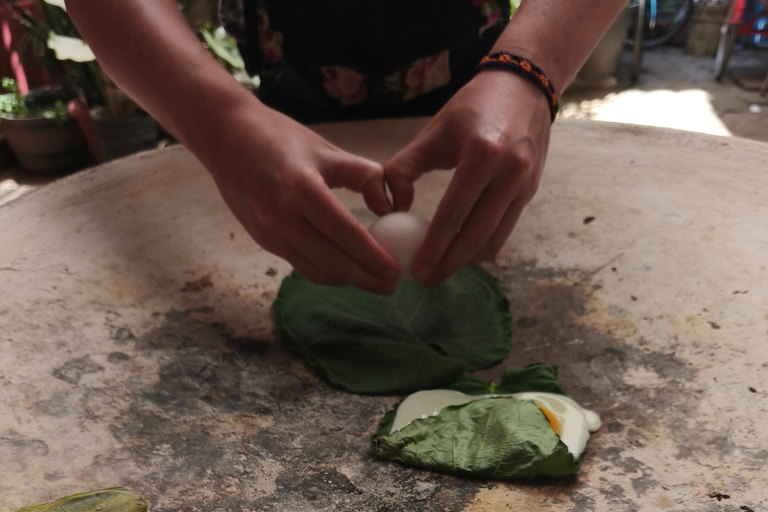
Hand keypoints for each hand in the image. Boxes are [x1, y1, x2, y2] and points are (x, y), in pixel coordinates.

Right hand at [201, 102, 398, 293]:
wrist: (223, 137)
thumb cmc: (278, 137)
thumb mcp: (326, 149)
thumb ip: (364, 175)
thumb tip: (390, 207)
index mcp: (302, 189)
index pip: (346, 234)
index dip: (374, 257)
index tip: (396, 270)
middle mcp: (282, 217)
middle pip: (333, 261)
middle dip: (367, 279)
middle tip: (392, 285)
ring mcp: (268, 232)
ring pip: (316, 271)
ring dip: (347, 282)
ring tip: (374, 284)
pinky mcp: (262, 240)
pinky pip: (300, 265)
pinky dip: (326, 273)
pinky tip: (346, 272)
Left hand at [385, 70, 550, 287]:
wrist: (524, 86)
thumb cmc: (472, 107)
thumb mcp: (432, 132)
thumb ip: (403, 168)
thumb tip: (390, 207)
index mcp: (481, 155)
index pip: (453, 214)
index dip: (434, 248)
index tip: (417, 271)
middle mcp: (509, 172)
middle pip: (476, 235)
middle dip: (449, 264)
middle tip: (426, 281)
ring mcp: (525, 184)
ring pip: (495, 238)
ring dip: (467, 261)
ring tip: (442, 271)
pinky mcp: (531, 190)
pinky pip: (506, 229)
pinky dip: (483, 247)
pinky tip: (463, 254)